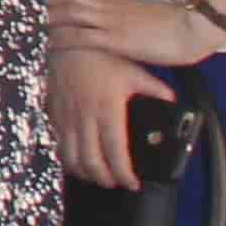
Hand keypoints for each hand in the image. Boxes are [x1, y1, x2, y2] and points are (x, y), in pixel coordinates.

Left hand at [48, 0, 224, 69]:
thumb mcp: (143, 13)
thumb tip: (115, 18)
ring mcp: (111, 22)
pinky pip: (82, 38)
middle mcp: (108, 6)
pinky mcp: (116, 40)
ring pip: (69, 12)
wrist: (196, 27)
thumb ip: (125, 13)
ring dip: (46, 14)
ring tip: (23, 16)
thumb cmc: (175, 23)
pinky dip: (62, 38)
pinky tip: (47, 42)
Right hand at [51, 46, 177, 189]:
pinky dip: (66, 156)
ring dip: (83, 172)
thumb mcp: (134, 71)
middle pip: (90, 161)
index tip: (132, 183)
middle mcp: (84, 117)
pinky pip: (57, 141)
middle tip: (115, 184)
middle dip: (103, 179)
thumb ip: (155, 90)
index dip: (123, 174)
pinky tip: (75, 159)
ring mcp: (66, 115)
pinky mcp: (53, 111)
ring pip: (70, 156)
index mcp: (107, 110)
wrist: (65, 41)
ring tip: (96, 177)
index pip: (115, 153)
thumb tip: (172, 102)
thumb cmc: (99, 55)